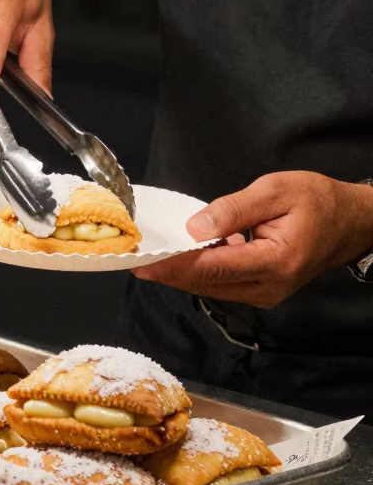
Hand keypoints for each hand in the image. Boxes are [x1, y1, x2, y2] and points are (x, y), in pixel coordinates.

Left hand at [131, 171, 372, 308]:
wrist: (350, 222)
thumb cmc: (318, 200)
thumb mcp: (275, 191)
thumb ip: (233, 210)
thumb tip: (194, 228)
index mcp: (274, 262)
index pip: (212, 269)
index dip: (174, 266)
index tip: (142, 264)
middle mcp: (268, 287)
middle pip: (206, 283)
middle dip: (169, 271)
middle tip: (133, 257)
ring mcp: (265, 294)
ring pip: (210, 287)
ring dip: (181, 272)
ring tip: (151, 254)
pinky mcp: (261, 290)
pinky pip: (221, 284)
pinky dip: (199, 271)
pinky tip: (182, 254)